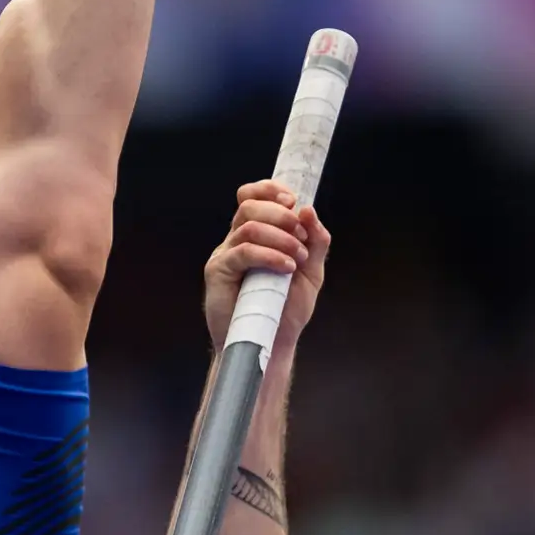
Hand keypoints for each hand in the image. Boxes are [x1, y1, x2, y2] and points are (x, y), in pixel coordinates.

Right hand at [202, 181, 327, 356]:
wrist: (271, 343)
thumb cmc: (285, 310)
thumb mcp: (311, 271)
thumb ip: (315, 242)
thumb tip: (309, 210)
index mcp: (256, 235)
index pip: (252, 197)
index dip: (270, 190)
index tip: (293, 201)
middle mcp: (237, 241)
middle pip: (249, 205)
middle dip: (280, 214)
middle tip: (301, 236)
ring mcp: (226, 255)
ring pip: (248, 226)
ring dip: (280, 237)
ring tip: (297, 258)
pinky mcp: (219, 272)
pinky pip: (243, 251)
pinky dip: (269, 255)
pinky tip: (286, 268)